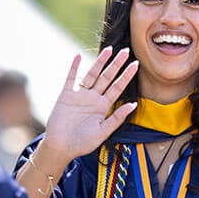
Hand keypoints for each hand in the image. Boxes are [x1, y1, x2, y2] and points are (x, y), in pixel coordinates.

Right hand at [40, 47, 138, 164]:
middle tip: (126, 51)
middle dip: (116, 64)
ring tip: (109, 50)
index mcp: (103, 107)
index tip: (136, 64)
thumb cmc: (83, 143)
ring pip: (92, 75)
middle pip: (107, 77)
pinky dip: (74, 68)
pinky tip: (78, 56)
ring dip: (100, 62)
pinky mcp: (66, 95)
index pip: (118, 88)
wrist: (61, 147)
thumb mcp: (103, 132)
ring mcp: (80, 95)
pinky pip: (71, 79)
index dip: (126, 76)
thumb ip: (117, 118)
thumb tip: (133, 105)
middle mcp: (93, 98)